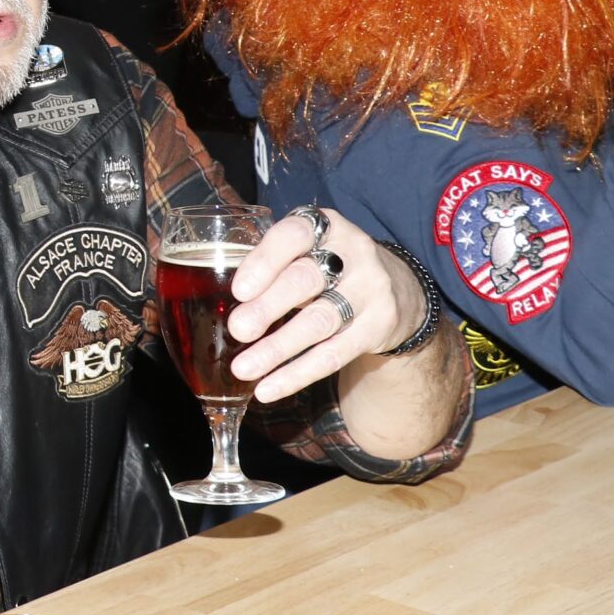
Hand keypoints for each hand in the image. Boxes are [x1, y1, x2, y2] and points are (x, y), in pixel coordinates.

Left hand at [224, 207, 428, 403]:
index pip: (294, 235)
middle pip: (306, 280)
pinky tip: (268, 388)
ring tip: (243, 367)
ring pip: (319, 321)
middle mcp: (354, 253)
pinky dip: (297, 374)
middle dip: (268, 307)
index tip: (239, 290)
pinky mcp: (379, 326)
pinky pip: (334, 354)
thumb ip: (269, 265)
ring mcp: (371, 290)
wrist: (397, 290)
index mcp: (326, 226)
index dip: (264, 261)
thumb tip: (216, 302)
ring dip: (277, 348)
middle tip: (238, 329)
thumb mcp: (306, 251)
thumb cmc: (328, 267)